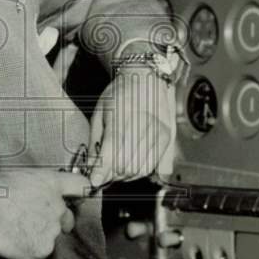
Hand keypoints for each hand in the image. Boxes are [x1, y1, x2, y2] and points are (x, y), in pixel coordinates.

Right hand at [0, 168, 93, 258]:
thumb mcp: (21, 177)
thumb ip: (39, 188)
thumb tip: (39, 197)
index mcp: (52, 184)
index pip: (81, 186)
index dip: (82, 192)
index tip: (82, 196)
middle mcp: (57, 207)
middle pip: (66, 218)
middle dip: (53, 221)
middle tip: (29, 219)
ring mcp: (51, 230)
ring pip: (51, 237)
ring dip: (38, 235)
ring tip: (14, 227)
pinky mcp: (41, 249)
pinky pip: (38, 251)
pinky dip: (28, 248)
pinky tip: (12, 238)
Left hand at [88, 69, 172, 187]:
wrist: (145, 77)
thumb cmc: (119, 93)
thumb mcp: (99, 112)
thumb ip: (95, 141)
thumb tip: (90, 167)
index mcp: (121, 116)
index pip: (112, 154)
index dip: (101, 172)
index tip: (93, 181)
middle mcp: (143, 124)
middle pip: (126, 165)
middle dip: (111, 174)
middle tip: (102, 172)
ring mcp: (158, 131)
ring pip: (140, 168)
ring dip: (125, 175)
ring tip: (116, 168)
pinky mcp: (167, 137)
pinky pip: (154, 165)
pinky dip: (140, 171)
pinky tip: (131, 165)